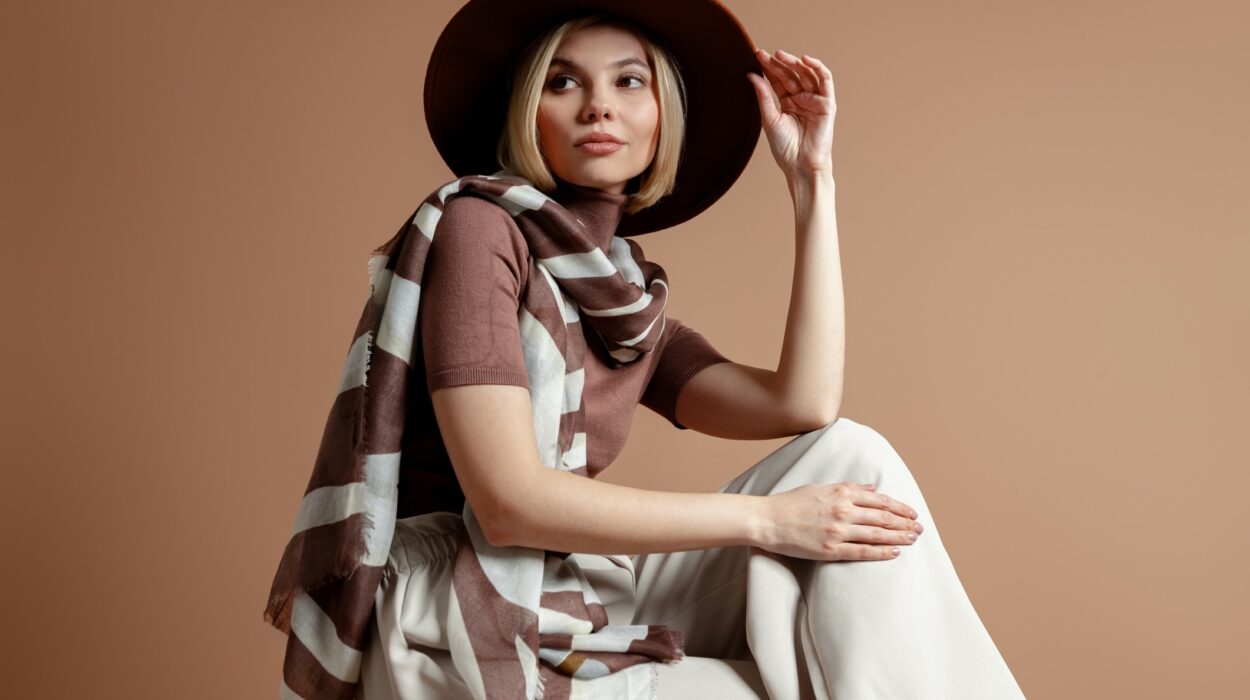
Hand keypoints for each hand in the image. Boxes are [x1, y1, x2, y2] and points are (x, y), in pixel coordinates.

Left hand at [746, 49, 835, 180]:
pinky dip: (817, 68)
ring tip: (780, 55)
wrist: (800, 165)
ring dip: (794, 63)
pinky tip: (805, 60)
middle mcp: (802, 99)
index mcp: (787, 103)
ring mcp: (815, 100)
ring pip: (806, 74)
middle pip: (790, 75)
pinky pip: (825, 80)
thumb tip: (751, 75)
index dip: (768, 68)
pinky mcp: (827, 103)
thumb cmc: (785, 148)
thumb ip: (763, 96)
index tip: (757, 55)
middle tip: (765, 54)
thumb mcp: (770, 118)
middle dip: (778, 63)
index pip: (778, 80)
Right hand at [756, 482, 923, 560]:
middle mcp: (842, 510)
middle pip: (883, 517)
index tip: (912, 513)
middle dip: (904, 523)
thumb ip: (848, 488)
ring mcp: (837, 531)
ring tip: (913, 539)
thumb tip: (871, 488)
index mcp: (841, 493)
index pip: (879, 500)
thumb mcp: (820, 488)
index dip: (899, 507)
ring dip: (898, 537)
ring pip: (877, 534)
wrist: (767, 520)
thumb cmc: (790, 503)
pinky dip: (881, 552)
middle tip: (919, 528)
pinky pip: (862, 552)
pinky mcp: (830, 549)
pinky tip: (894, 552)